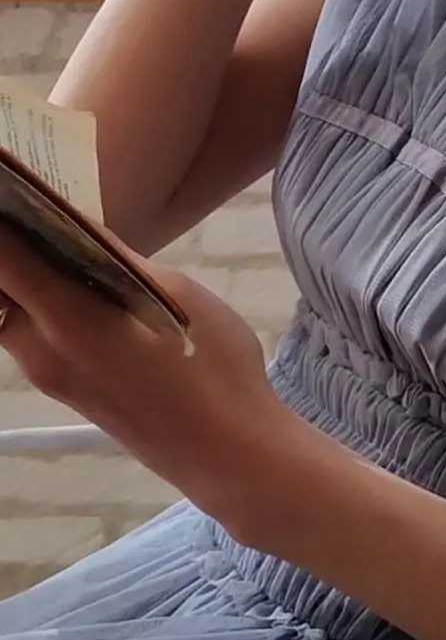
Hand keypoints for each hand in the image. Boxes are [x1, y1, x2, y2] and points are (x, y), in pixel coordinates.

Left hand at [0, 225, 287, 531]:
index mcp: (66, 319)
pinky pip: (33, 333)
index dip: (4, 217)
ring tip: (65, 237)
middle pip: (0, 285)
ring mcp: (49, 375)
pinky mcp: (66, 389)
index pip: (2, 256)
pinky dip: (41, 299)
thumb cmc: (212, 366)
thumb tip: (74, 224)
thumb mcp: (172, 291)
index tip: (15, 186)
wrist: (228, 453)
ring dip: (26, 273)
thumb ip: (114, 257)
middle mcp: (41, 350)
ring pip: (12, 310)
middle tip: (43, 207)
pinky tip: (82, 279)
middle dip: (14, 243)